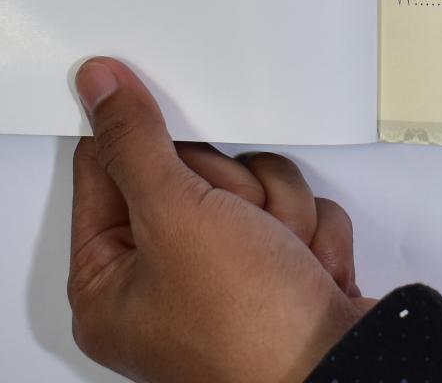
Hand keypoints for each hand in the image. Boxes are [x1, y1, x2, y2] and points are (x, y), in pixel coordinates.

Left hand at [68, 57, 374, 382]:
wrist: (343, 373)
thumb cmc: (248, 334)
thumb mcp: (175, 218)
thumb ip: (134, 143)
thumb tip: (98, 88)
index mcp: (109, 281)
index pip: (107, 167)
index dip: (147, 139)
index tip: (170, 119)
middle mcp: (161, 281)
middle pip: (190, 167)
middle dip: (230, 187)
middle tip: (234, 222)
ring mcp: (224, 276)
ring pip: (249, 180)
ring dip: (276, 207)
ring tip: (277, 253)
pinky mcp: (277, 270)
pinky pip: (291, 205)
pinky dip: (308, 231)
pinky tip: (304, 268)